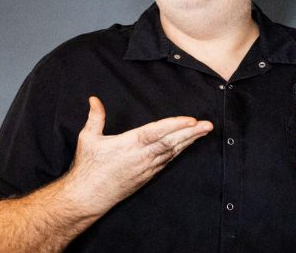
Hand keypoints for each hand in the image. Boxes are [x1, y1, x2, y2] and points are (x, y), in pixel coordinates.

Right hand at [63, 96, 212, 216]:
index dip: (175, 125)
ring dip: (189, 141)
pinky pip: (167, 161)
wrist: (87, 197)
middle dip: (191, 133)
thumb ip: (95, 117)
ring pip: (172, 152)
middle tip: (208, 125)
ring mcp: (146, 168)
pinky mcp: (147, 176)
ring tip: (203, 131)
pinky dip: (179, 152)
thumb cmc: (87, 167)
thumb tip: (94, 99)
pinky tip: (188, 145)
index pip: (157, 132)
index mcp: (128, 144)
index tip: (191, 120)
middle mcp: (141, 157)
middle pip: (171, 142)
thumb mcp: (88, 138)